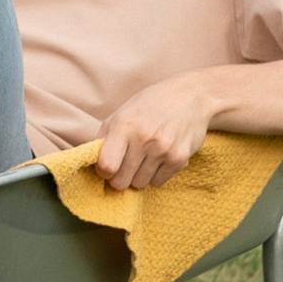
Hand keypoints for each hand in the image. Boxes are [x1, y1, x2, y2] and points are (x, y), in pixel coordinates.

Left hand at [94, 71, 224, 191]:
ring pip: (140, 185)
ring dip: (139, 176)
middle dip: (120, 177)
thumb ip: (105, 137)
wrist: (191, 96)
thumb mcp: (122, 112)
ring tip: (145, 158)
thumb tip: (90, 162)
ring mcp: (163, 150)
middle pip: (121, 182)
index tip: (108, 166)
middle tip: (126, 165)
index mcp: (124, 125)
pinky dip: (156, 174)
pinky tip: (159, 156)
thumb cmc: (152, 104)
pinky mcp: (179, 159)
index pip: (106, 166)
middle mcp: (143, 138)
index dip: (104, 171)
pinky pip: (158, 182)